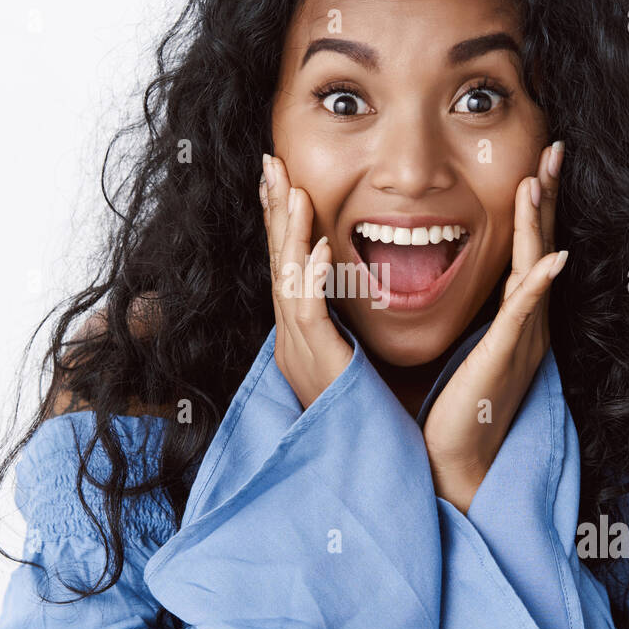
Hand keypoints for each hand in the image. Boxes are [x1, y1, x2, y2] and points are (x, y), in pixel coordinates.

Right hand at [260, 152, 352, 408]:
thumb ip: (337, 327)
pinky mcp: (317, 363)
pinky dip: (314, 277)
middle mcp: (290, 337)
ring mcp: (299, 350)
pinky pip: (311, 313)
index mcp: (297, 333)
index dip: (281, 221)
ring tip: (293, 190)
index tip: (281, 179)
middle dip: (273, 210)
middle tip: (271, 162)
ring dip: (290, 232)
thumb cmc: (357, 415)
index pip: (286, 265)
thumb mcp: (343, 360)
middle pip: (279, 261)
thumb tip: (340, 290)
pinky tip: (322, 247)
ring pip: (289, 279)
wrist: (355, 466)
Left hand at [422, 142, 568, 513]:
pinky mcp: (504, 357)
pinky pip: (523, 314)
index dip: (535, 205)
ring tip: (539, 181)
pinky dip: (538, 284)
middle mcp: (527, 322)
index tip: (538, 161)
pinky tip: (551, 259)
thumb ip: (478, 314)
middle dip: (547, 196)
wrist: (460, 460)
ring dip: (537, 225)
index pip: (527, 248)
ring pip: (532, 269)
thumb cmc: (460, 406)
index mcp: (516, 317)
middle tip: (554, 147)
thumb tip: (460, 278)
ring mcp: (520, 339)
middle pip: (539, 246)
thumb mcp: (470, 346)